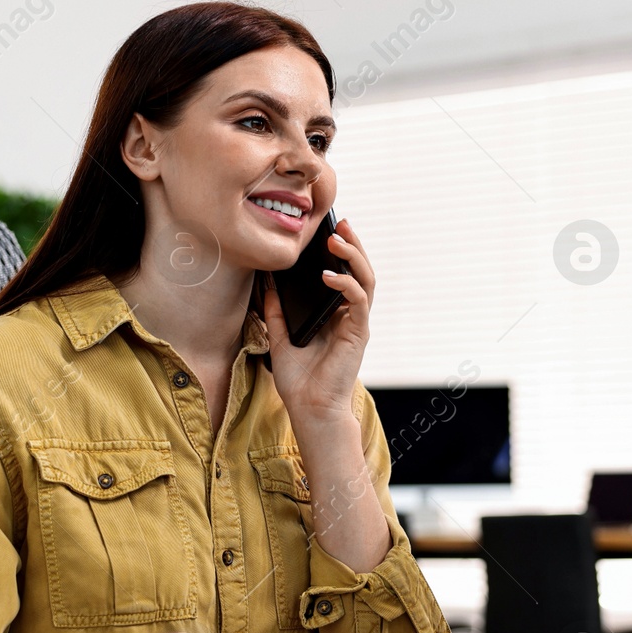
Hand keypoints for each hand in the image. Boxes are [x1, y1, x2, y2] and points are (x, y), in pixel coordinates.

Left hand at [261, 217, 375, 427]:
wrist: (309, 409)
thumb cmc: (299, 380)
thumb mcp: (279, 337)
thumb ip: (276, 310)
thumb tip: (266, 282)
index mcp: (334, 314)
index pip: (341, 274)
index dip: (338, 252)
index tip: (325, 230)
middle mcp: (349, 316)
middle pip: (358, 271)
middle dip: (351, 245)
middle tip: (339, 223)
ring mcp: (356, 324)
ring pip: (365, 280)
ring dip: (354, 256)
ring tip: (338, 238)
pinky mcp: (358, 333)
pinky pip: (359, 301)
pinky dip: (345, 284)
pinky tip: (329, 275)